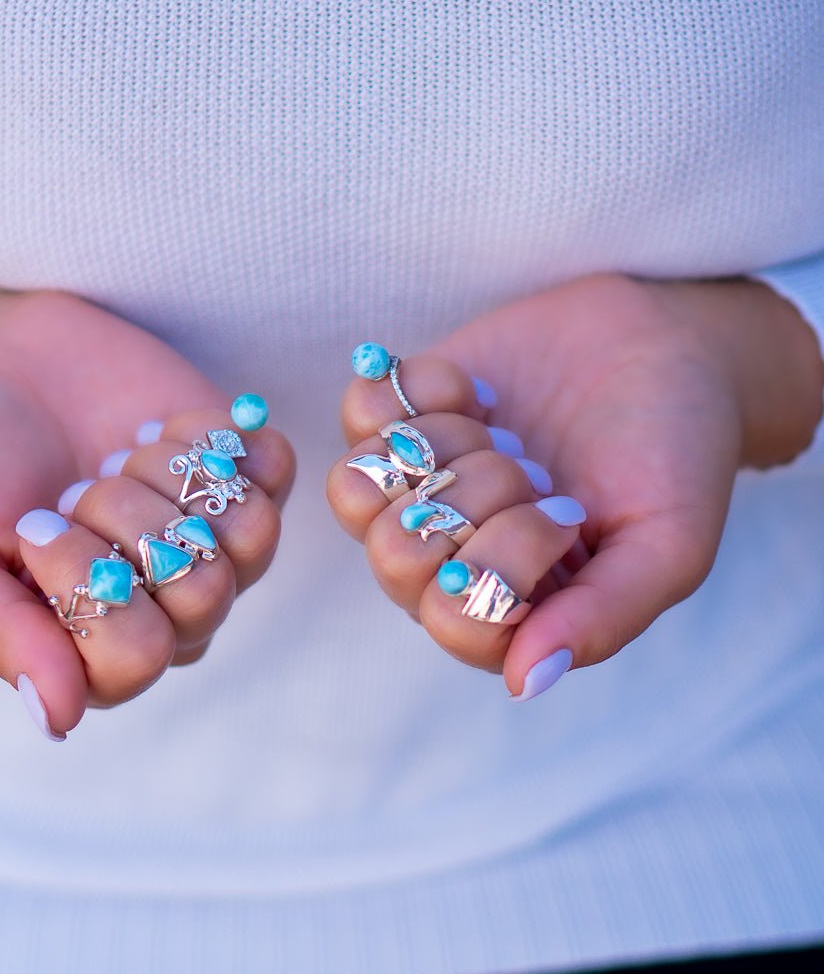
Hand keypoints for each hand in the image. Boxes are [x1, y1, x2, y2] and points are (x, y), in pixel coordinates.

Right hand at [0, 280, 293, 738]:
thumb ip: (1, 639)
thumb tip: (59, 721)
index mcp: (93, 646)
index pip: (137, 657)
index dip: (88, 581)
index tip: (35, 526)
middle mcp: (169, 605)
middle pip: (205, 595)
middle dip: (128, 520)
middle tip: (78, 485)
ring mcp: (213, 539)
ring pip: (253, 535)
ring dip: (172, 477)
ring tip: (119, 454)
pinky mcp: (240, 471)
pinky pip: (274, 467)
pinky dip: (215, 434)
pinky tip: (160, 425)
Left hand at [328, 274, 821, 698]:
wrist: (663, 345)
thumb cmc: (673, 452)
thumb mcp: (668, 545)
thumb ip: (603, 618)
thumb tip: (525, 683)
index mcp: (508, 606)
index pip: (450, 620)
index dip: (499, 563)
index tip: (565, 515)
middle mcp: (447, 554)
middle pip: (392, 556)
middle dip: (476, 497)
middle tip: (534, 468)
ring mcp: (417, 485)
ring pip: (356, 488)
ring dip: (437, 447)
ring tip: (499, 429)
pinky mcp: (400, 416)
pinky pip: (358, 411)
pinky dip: (417, 389)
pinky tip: (474, 389)